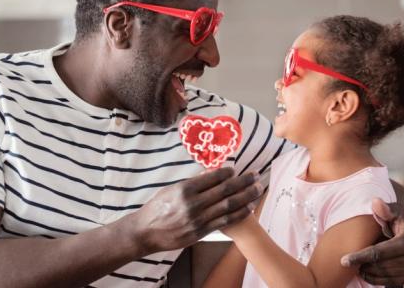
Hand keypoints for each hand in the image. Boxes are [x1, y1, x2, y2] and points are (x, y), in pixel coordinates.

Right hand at [133, 168, 262, 253]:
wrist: (145, 233)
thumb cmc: (157, 208)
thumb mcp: (170, 189)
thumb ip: (191, 182)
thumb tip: (210, 172)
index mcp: (184, 189)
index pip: (212, 177)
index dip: (227, 172)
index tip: (236, 169)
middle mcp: (192, 204)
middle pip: (224, 190)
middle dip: (243, 182)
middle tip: (256, 175)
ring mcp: (197, 219)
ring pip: (228, 206)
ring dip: (246, 196)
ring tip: (258, 189)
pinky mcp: (200, 232)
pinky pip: (224, 221)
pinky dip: (239, 214)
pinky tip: (249, 207)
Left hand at [341, 198, 403, 285]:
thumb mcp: (398, 210)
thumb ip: (386, 209)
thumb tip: (375, 202)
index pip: (377, 253)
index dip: (359, 257)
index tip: (343, 261)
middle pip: (380, 267)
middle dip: (362, 266)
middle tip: (347, 263)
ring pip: (386, 276)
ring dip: (369, 274)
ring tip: (357, 268)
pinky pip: (395, 282)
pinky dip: (380, 279)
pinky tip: (368, 273)